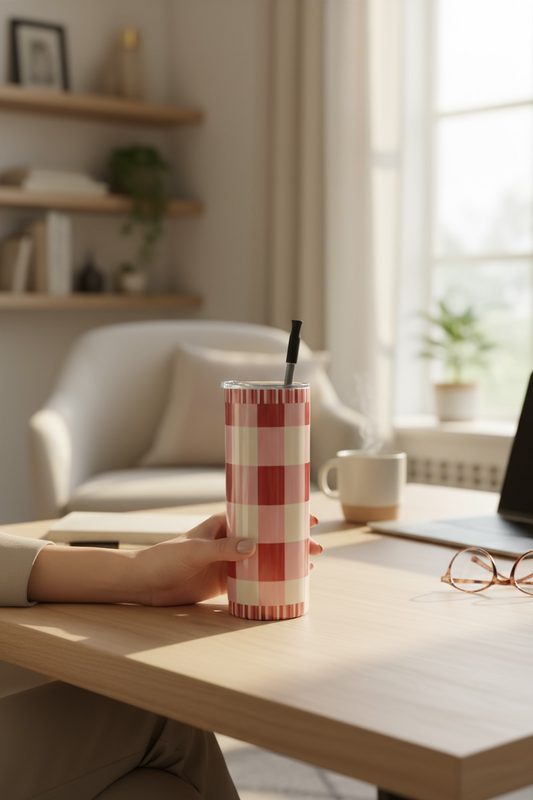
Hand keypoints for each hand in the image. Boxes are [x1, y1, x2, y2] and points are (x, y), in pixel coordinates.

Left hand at [135, 513, 321, 606]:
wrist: (145, 583)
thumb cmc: (165, 558)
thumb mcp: (194, 551)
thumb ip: (222, 549)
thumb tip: (254, 545)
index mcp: (223, 523)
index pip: (259, 514)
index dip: (283, 514)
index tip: (306, 517)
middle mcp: (230, 540)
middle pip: (268, 537)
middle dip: (292, 540)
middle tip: (316, 546)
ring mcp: (229, 562)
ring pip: (265, 559)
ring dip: (286, 561)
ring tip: (310, 565)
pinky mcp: (225, 581)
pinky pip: (254, 580)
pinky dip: (271, 580)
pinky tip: (288, 584)